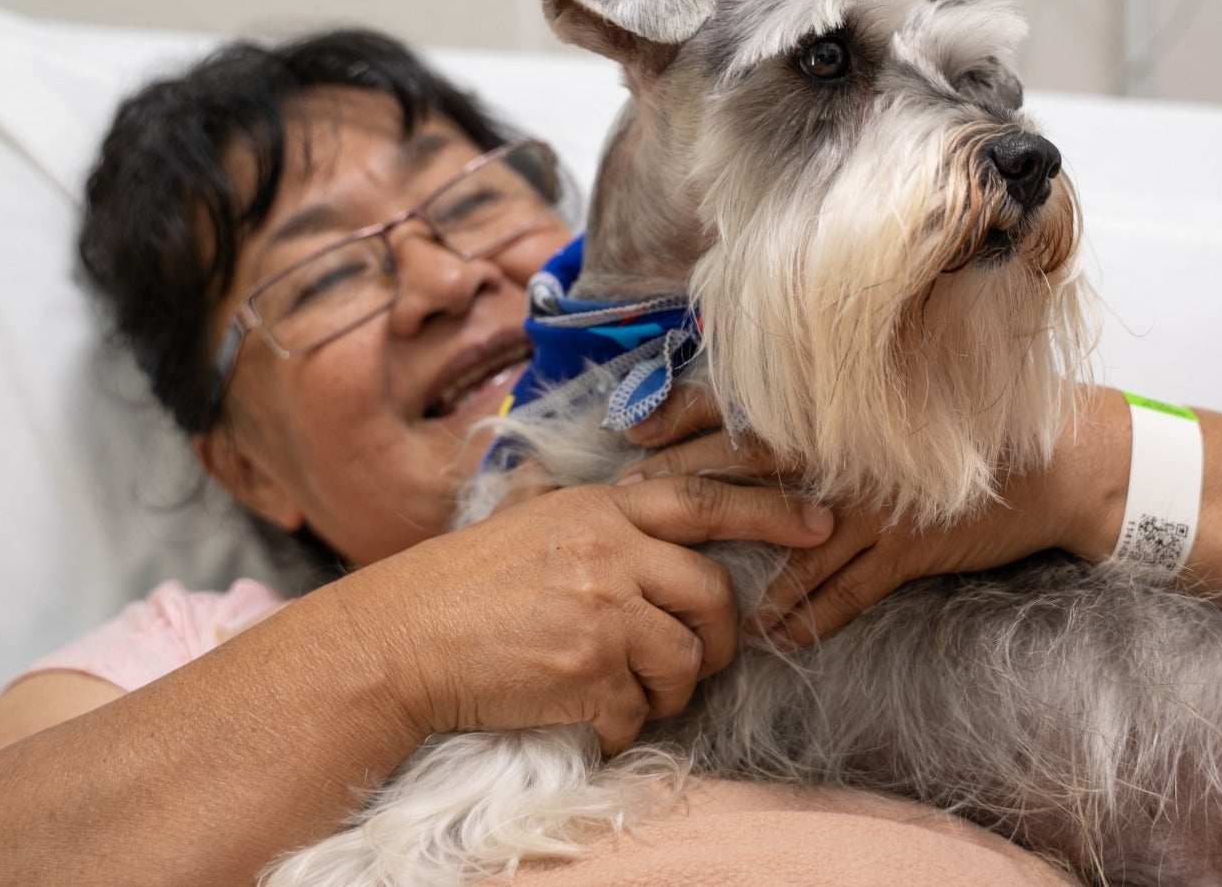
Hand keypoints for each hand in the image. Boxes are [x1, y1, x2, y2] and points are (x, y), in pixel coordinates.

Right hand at [346, 475, 832, 753]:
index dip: (771, 508)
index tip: (822, 521)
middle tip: (704, 657)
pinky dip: (623, 723)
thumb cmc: (460, 585)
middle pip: (712, 595)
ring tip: (631, 690)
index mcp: (600, 509)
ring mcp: (600, 613)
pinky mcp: (586, 673)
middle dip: (721, 637)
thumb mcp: (531, 521)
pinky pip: (639, 710)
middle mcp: (608, 552)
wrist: (398, 641)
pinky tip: (586, 713)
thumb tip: (645, 514)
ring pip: (684, 661)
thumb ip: (594, 516)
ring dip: (670, 688)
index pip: (705, 499)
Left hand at [619, 388, 1080, 649]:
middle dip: (684, 486)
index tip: (631, 426)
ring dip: (737, 566)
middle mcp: (847, 453)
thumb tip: (772, 412)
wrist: (1055, 461)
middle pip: (744, 467)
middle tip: (630, 505)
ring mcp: (874, 503)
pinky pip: (846, 589)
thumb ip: (839, 407)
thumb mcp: (902, 404)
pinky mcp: (906, 548)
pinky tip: (776, 634)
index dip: (684, 412)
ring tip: (687, 589)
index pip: (747, 404)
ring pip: (788, 541)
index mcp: (841, 411)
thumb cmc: (974, 423)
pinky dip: (809, 613)